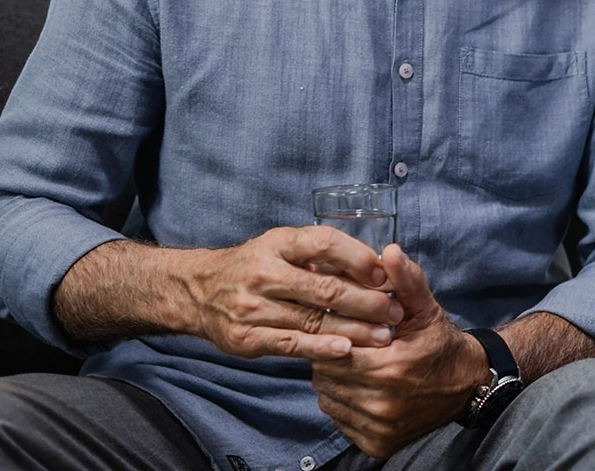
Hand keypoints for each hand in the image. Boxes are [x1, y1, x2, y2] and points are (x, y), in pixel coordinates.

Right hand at [183, 226, 400, 361]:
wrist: (198, 291)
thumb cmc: (256, 265)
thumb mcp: (284, 246)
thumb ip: (324, 255)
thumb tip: (380, 265)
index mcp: (278, 244)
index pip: (325, 244)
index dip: (359, 259)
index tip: (386, 274)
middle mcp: (263, 273)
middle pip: (326, 287)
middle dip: (368, 302)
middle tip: (396, 312)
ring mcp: (251, 307)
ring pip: (313, 319)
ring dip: (354, 329)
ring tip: (384, 336)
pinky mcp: (245, 337)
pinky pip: (291, 344)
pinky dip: (321, 347)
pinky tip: (346, 350)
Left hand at [311, 244, 490, 458]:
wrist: (468, 386)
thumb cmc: (441, 344)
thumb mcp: (426, 310)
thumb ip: (405, 281)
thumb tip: (389, 251)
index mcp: (390, 368)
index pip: (334, 351)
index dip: (337, 338)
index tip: (348, 331)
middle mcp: (381, 403)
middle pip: (326, 375)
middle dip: (334, 357)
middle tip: (353, 346)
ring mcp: (378, 427)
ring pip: (328, 398)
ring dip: (336, 381)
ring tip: (358, 367)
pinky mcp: (376, 444)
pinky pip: (339, 420)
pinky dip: (344, 403)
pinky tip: (363, 389)